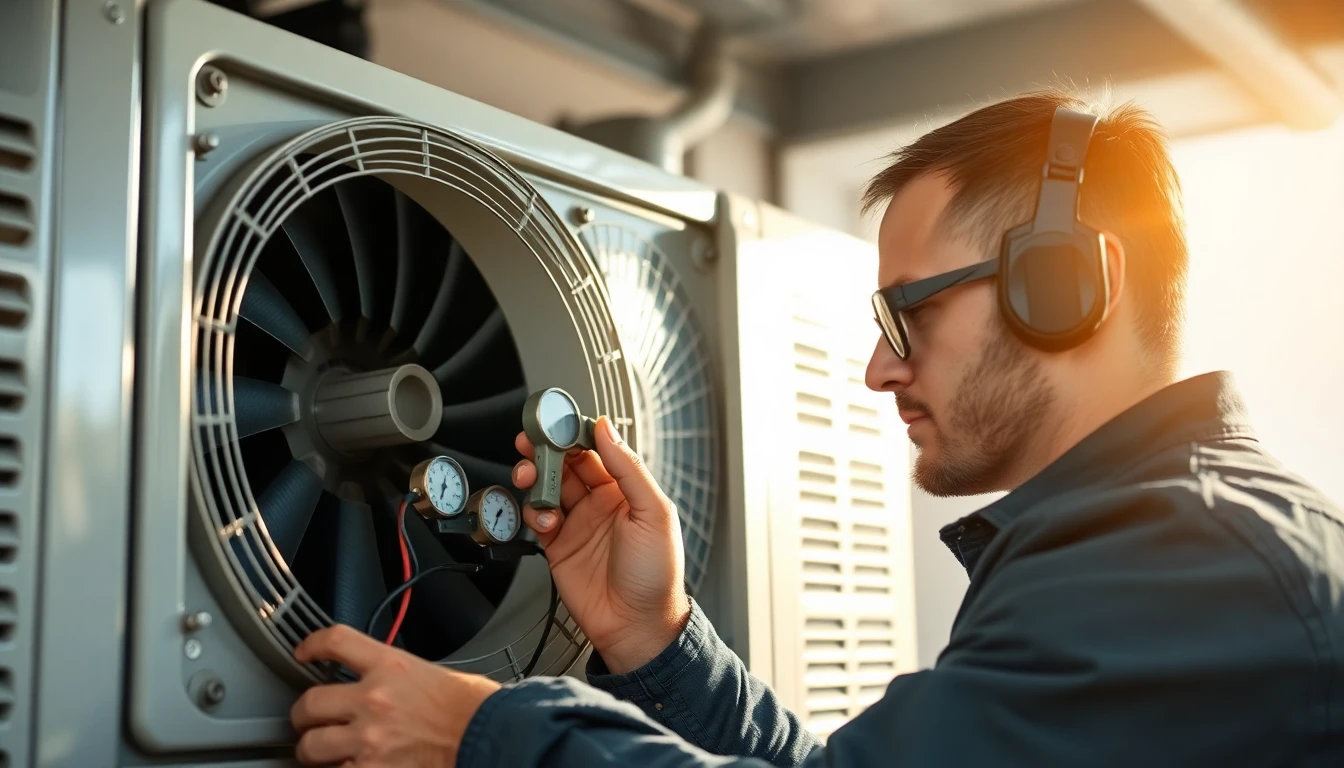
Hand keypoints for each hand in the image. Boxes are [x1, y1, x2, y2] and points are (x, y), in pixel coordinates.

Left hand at [289, 624, 499, 766]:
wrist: (491, 738)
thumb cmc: (474, 708)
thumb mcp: (433, 674)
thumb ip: (398, 677)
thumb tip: (378, 682)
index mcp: (391, 666)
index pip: (336, 641)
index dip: (312, 645)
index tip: (304, 652)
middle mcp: (373, 699)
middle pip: (310, 702)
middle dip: (305, 715)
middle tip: (309, 720)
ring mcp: (369, 739)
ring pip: (311, 746)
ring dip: (314, 751)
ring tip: (323, 752)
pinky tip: (349, 765)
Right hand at [513, 416, 690, 673]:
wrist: (637, 626)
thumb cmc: (657, 575)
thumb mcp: (655, 514)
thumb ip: (629, 470)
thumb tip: (608, 431)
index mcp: (627, 490)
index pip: (596, 450)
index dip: (574, 434)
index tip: (556, 423)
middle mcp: (600, 503)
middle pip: (565, 464)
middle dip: (546, 451)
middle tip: (530, 443)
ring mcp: (577, 524)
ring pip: (547, 488)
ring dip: (535, 479)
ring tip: (530, 479)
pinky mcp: (557, 546)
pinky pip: (537, 519)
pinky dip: (534, 513)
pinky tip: (544, 520)